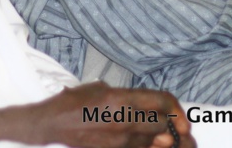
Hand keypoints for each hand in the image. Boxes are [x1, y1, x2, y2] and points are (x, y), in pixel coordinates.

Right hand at [0, 82, 193, 147]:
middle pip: (162, 125)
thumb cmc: (73, 103)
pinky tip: (150, 146)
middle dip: (174, 128)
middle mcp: (124, 120)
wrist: (50, 125)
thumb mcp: (101, 89)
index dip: (177, 109)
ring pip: (153, 142)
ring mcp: (119, 140)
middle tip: (180, 131)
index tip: (182, 116)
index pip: (162, 102)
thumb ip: (127, 96)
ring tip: (171, 141)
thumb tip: (148, 105)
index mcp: (122, 99)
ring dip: (163, 141)